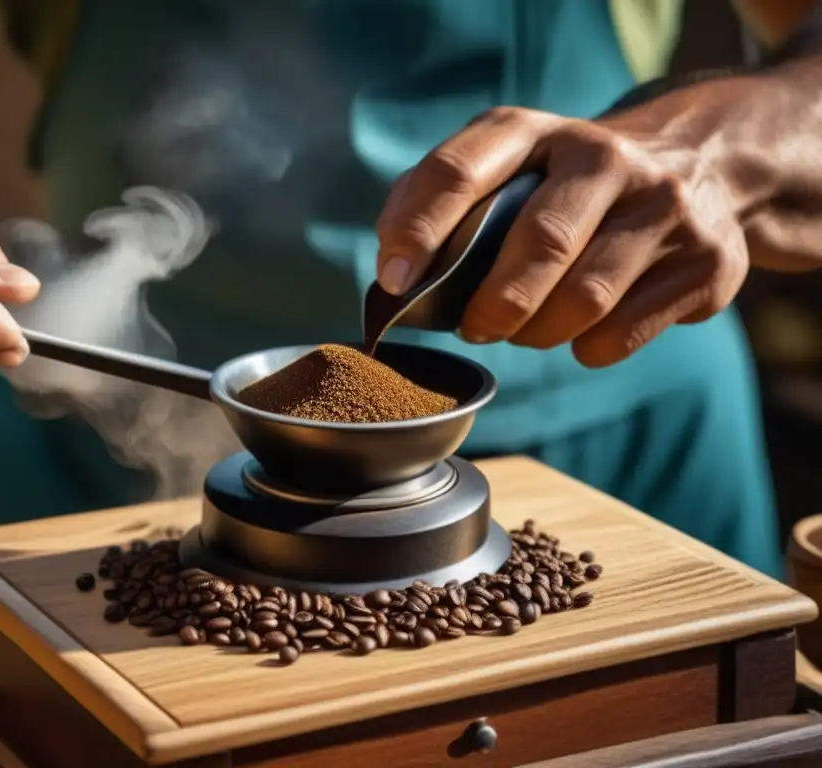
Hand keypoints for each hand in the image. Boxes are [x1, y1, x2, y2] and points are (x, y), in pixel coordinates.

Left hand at [375, 97, 750, 367]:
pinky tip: (583, 329)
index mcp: (534, 132)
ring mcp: (664, 207)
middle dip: (495, 304)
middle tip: (477, 327)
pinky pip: (621, 333)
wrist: (699, 165)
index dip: (419, 229)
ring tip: (526, 328)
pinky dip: (587, 347)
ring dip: (539, 332)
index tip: (394, 281)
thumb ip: (439, 204)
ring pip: (584, 299)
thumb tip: (391, 272)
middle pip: (539, 245)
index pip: (461, 170)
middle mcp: (604, 156)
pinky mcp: (705, 261)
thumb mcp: (507, 168)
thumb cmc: (564, 187)